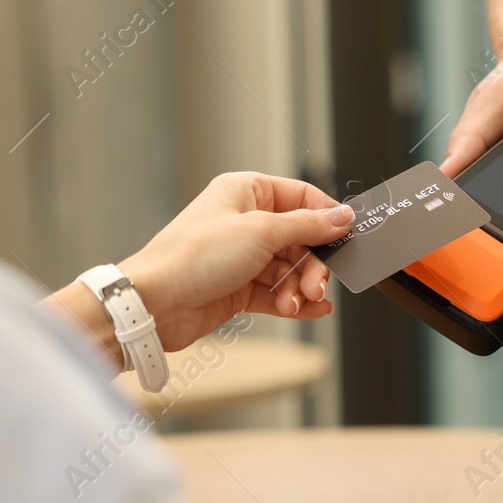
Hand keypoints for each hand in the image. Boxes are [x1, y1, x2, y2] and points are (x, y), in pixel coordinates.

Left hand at [118, 172, 353, 350]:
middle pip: (301, 238)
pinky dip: (293, 302)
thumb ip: (308, 224)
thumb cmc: (192, 257)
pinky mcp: (239, 286)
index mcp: (247, 192)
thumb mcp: (261, 231)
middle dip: (313, 265)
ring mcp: (242, 256)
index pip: (302, 198)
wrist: (156, 303)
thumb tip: (342, 217)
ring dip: (300, 288)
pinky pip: (278, 292)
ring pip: (291, 269)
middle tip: (316, 285)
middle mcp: (245, 221)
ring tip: (297, 302)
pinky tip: (307, 310)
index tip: (346, 239)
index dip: (327, 219)